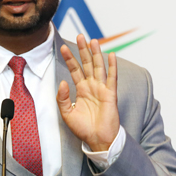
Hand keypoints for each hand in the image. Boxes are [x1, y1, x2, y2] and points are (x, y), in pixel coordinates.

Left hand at [57, 35, 118, 151]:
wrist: (97, 140)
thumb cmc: (83, 128)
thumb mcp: (67, 113)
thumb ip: (62, 98)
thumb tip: (63, 82)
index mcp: (81, 89)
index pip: (75, 70)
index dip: (69, 59)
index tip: (62, 47)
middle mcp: (92, 86)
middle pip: (87, 64)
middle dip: (83, 50)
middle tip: (80, 36)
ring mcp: (102, 89)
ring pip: (99, 67)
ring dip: (96, 54)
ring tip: (93, 41)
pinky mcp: (111, 94)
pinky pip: (112, 78)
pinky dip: (112, 67)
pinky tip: (112, 55)